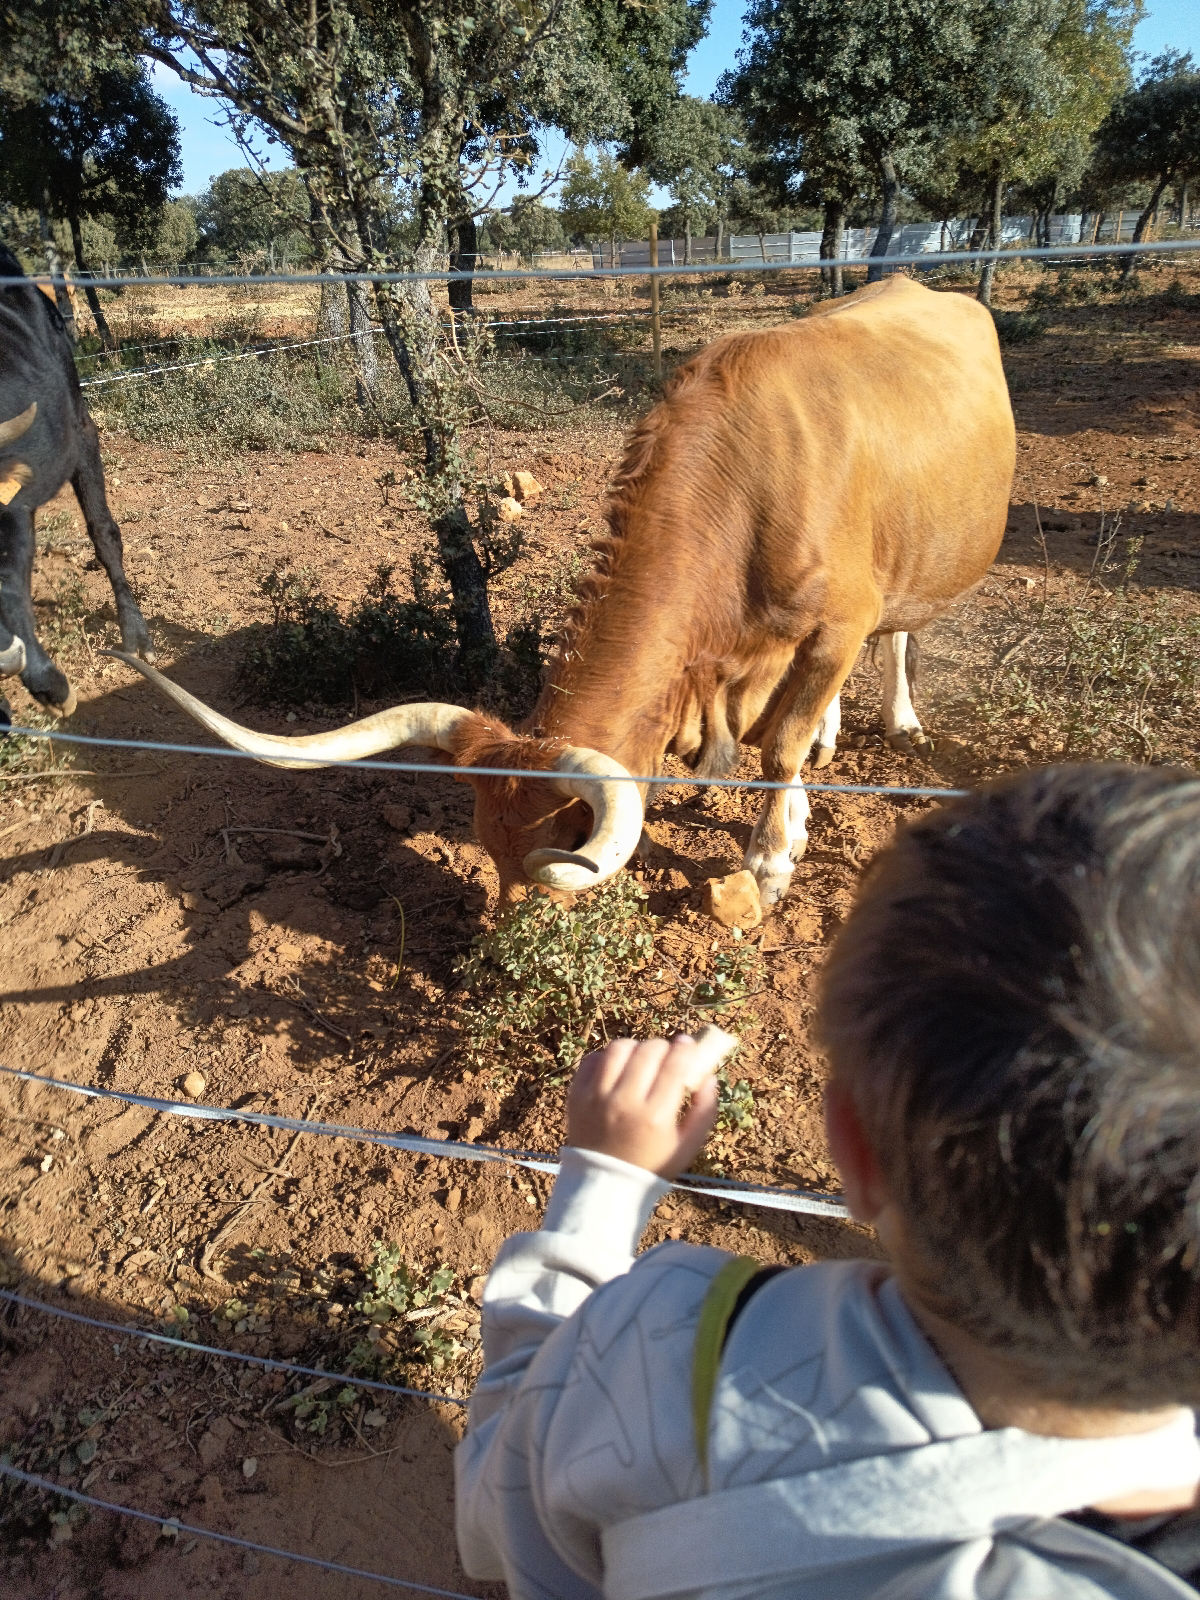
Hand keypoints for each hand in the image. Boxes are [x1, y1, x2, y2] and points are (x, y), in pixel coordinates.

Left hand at [567, 1034, 721, 1177]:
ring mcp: (596, 1097)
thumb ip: (704, 1111)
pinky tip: (617, 1069)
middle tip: (666, 1055)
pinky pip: (592, 1060)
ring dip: (635, 1048)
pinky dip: (607, 1058)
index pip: (674, 1066)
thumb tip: (709, 1077)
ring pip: (619, 1048)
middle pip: (648, 1051)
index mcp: (655, 1117)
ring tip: (640, 1060)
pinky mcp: (576, 1095)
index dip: (684, 1049)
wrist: (603, 1184)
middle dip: (662, 1047)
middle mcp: (624, 1103)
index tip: (687, 1043)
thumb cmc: (651, 1165)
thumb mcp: (687, 1146)